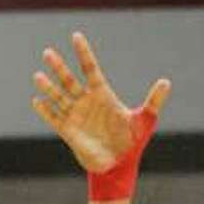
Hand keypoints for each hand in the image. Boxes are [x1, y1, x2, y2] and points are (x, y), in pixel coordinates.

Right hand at [31, 32, 169, 172]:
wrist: (120, 167)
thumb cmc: (133, 143)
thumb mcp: (145, 120)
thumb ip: (154, 100)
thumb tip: (166, 82)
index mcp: (104, 95)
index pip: (90, 69)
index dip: (83, 53)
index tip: (75, 36)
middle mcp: (87, 103)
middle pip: (70, 80)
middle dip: (59, 67)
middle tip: (47, 52)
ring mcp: (77, 117)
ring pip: (59, 97)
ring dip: (48, 87)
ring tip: (38, 75)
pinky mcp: (70, 132)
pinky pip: (55, 119)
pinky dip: (46, 111)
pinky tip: (37, 101)